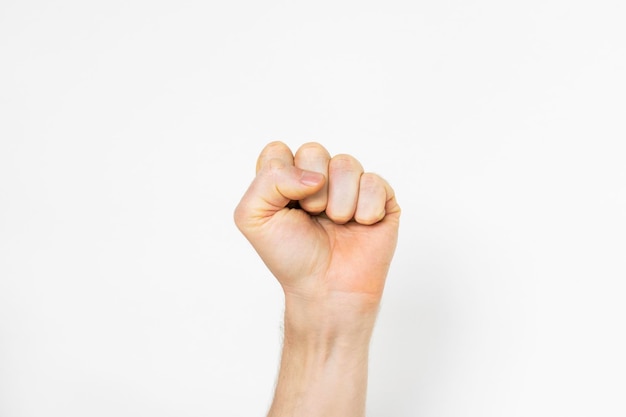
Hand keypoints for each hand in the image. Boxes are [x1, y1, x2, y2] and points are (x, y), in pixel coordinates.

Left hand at [234, 142, 400, 313]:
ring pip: (346, 163)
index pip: (278, 151)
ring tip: (337, 224)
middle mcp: (318, 177)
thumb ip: (267, 181)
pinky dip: (365, 210)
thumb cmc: (291, 256)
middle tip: (312, 216)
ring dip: (339, 203)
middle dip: (311, 191)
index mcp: (285, 179)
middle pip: (313, 150)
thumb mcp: (254, 218)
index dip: (281, 178)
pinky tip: (360, 225)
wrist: (326, 289)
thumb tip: (315, 175)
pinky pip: (375, 182)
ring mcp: (350, 185)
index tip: (284, 207)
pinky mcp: (379, 196)